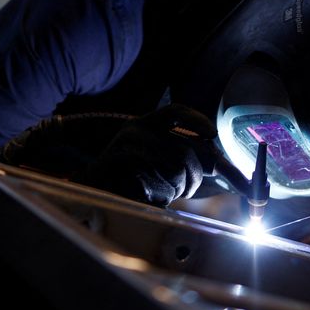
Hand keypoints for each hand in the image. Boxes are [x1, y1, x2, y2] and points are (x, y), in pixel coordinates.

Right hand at [82, 104, 216, 206]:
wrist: (92, 188)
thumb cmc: (129, 176)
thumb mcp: (154, 158)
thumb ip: (183, 156)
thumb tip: (218, 163)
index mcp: (146, 123)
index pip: (176, 112)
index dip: (197, 120)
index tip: (212, 135)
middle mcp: (137, 128)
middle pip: (185, 151)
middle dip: (194, 176)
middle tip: (187, 189)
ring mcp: (127, 145)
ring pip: (175, 171)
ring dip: (176, 190)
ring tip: (161, 193)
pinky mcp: (120, 164)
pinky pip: (156, 185)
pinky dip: (160, 198)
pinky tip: (148, 197)